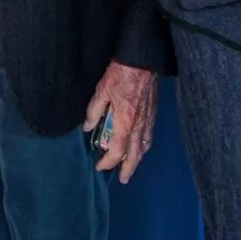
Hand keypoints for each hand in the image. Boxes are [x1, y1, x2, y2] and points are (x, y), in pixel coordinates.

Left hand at [84, 61, 158, 183]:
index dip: (108, 162)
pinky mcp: (153, 112)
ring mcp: (148, 119)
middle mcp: (139, 125)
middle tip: (123, 179)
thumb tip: (88, 127)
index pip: (117, 150)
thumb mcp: (101, 91)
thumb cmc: (121, 74)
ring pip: (144, 145)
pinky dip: (144, 144)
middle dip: (128, 169)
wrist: (142, 60)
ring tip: (131, 165)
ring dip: (138, 158)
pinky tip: (141, 145)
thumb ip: (94, 111)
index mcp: (125, 122)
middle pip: (135, 154)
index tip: (100, 166)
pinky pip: (149, 134)